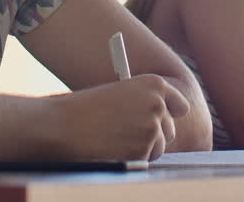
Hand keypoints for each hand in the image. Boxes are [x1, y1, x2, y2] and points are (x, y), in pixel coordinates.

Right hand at [51, 75, 189, 160]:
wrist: (64, 125)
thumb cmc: (84, 108)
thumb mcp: (119, 94)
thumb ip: (140, 104)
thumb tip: (155, 122)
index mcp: (153, 83)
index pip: (179, 104)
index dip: (173, 114)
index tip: (168, 121)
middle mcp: (158, 104)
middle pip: (170, 129)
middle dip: (155, 135)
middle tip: (134, 136)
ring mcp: (152, 129)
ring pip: (159, 147)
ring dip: (143, 148)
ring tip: (117, 141)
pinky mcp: (143, 151)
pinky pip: (145, 160)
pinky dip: (132, 159)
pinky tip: (113, 149)